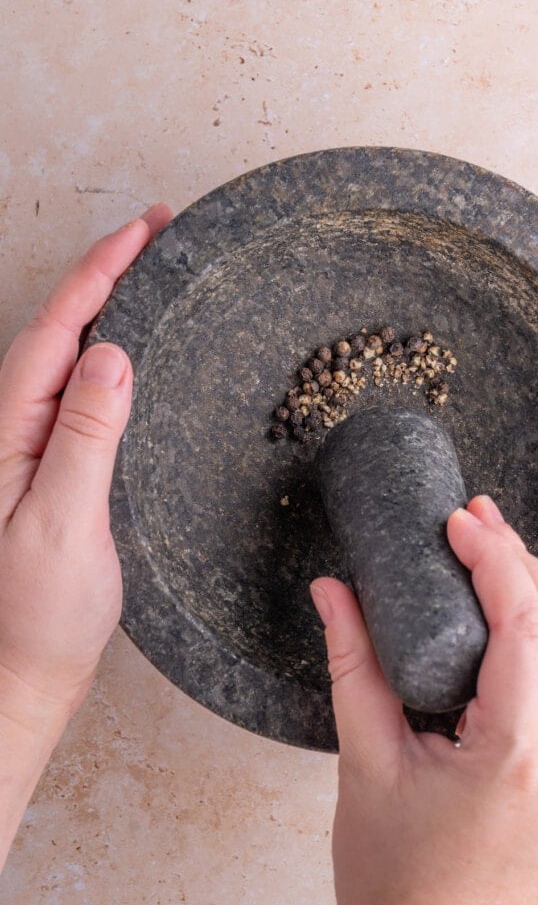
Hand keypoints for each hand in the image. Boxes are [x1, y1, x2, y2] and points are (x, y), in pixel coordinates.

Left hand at [0, 205, 171, 868]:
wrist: (16, 674)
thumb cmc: (34, 615)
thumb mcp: (63, 527)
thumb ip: (84, 438)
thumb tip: (112, 355)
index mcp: (8, 433)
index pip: (58, 330)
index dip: (102, 272)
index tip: (147, 230)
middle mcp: (11, 430)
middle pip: (57, 327)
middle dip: (105, 270)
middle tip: (157, 231)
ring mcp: (27, 447)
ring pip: (64, 353)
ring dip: (105, 303)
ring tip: (149, 270)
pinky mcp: (47, 466)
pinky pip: (75, 390)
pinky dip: (106, 351)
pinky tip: (131, 350)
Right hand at [310, 495, 537, 904]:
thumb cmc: (395, 881)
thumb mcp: (365, 763)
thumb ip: (352, 665)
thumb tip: (333, 591)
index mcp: (516, 764)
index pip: (526, 629)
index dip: (495, 562)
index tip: (461, 524)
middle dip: (523, 565)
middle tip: (479, 522)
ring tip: (494, 558)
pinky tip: (516, 624)